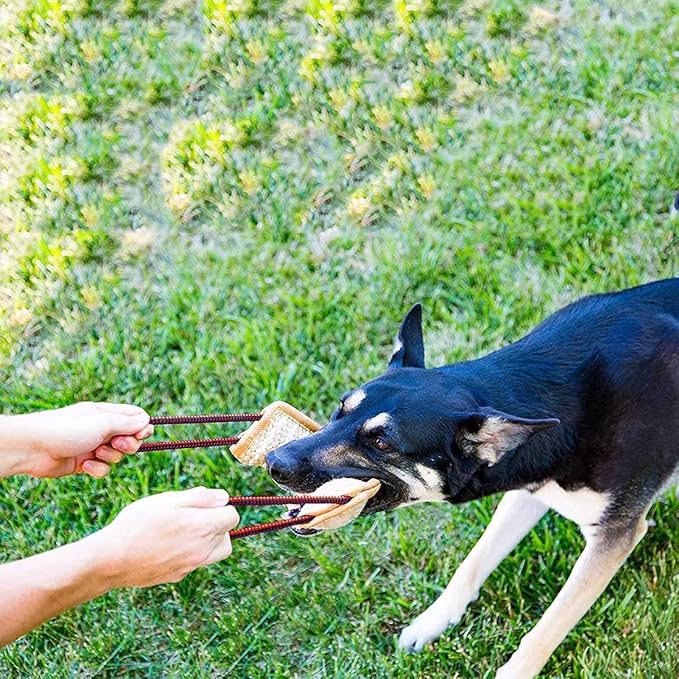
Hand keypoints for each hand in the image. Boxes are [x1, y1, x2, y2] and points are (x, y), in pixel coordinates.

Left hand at [5, 402, 152, 477]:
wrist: (33, 448)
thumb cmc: (66, 429)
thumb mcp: (102, 423)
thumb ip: (127, 423)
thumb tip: (147, 421)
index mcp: (106, 413)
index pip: (135, 417)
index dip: (142, 427)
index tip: (141, 434)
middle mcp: (101, 429)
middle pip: (130, 439)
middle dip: (128, 445)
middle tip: (117, 445)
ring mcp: (93, 446)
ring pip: (117, 456)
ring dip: (110, 457)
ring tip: (95, 454)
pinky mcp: (85, 463)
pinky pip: (103, 469)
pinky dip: (97, 469)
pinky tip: (84, 466)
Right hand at [95, 487, 239, 587]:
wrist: (111, 560)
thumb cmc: (138, 524)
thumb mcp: (168, 500)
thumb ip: (200, 497)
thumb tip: (223, 498)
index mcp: (203, 528)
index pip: (232, 516)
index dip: (221, 507)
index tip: (203, 504)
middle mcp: (203, 550)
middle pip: (227, 536)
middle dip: (217, 524)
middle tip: (192, 517)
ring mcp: (192, 566)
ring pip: (216, 552)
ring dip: (209, 541)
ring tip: (184, 531)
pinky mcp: (179, 576)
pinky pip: (196, 562)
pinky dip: (191, 552)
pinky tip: (168, 545)